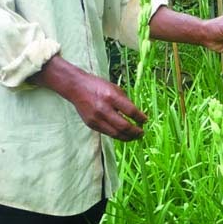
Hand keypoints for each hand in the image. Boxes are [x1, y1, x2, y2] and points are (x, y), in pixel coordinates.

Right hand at [31, 55, 146, 140]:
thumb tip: (137, 115)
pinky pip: (108, 133)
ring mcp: (96, 118)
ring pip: (116, 134)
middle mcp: (103, 109)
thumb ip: (125, 101)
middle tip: (142, 132)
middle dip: (135, 132)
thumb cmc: (98, 86)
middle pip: (124, 126)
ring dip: (128, 137)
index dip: (140, 118)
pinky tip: (123, 134)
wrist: (76, 88)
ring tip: (135, 137)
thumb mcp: (115, 88)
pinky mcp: (91, 124)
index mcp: (111, 97)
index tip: (145, 120)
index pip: (130, 111)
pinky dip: (117, 135)